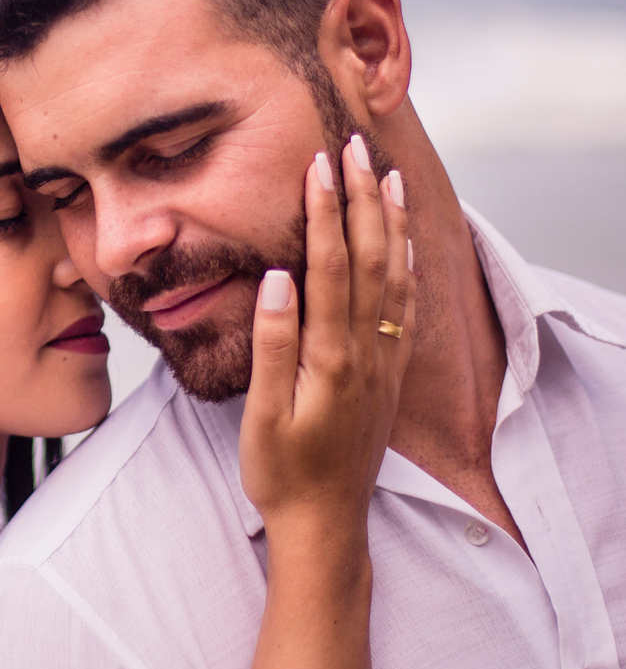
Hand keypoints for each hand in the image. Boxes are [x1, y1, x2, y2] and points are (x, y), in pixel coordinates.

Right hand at [238, 136, 414, 538]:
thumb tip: (278, 278)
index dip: (324, 212)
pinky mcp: (388, 374)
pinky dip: (406, 265)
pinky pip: (404, 307)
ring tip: (388, 176)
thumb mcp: (262, 416)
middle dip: (362, 198)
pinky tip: (402, 243)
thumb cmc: (282, 472)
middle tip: (356, 146)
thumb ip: (272, 345)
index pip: (328, 267)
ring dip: (390, 222)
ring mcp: (382, 362)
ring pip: (393, 277)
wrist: (326, 522)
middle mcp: (365, 353)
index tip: (318, 164)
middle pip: (367, 259)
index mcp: (329, 358)